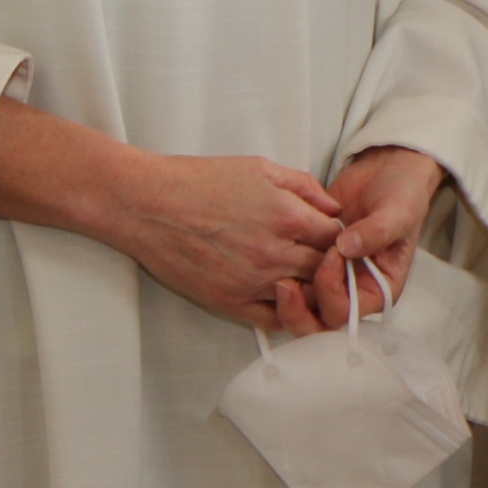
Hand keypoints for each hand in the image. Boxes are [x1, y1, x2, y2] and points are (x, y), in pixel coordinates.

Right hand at [105, 150, 347, 328]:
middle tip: (327, 258)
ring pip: (304, 297)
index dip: (341, 236)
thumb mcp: (260, 168)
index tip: (333, 235)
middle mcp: (274, 253)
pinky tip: (284, 296)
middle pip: (326, 270)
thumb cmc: (200, 181)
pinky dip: (285, 310)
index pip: (338, 237)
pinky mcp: (228, 302)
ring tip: (306, 275)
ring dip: (310, 288)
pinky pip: (272, 319)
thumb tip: (334, 207)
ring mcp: (251, 282)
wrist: (146, 204)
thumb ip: (304, 187)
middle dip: (331, 264)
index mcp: (286, 216)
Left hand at [277, 146, 448, 332]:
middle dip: (298, 310)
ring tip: (277, 266)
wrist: (385, 172)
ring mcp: (330, 277)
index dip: (333, 292)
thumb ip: (377, 230)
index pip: (348, 312)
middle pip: (318, 322)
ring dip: (285, 293)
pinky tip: (276, 247)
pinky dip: (279, 270)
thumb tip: (347, 247)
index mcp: (378, 289)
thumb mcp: (399, 211)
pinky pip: (291, 277)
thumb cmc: (402, 195)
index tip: (331, 254)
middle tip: (284, 283)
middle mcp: (353, 290)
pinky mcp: (311, 260)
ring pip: (299, 305)